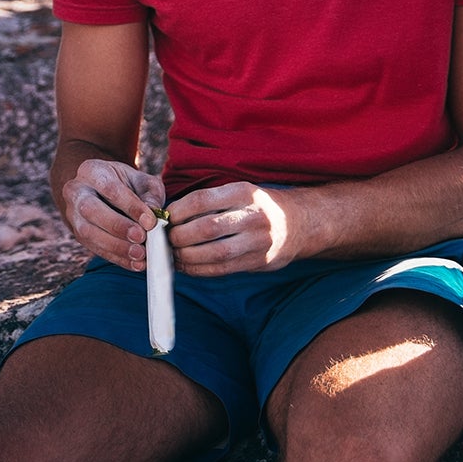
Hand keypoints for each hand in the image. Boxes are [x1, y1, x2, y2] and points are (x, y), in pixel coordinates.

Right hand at [58, 159, 165, 269]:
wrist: (103, 191)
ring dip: (115, 246)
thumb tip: (155, 216)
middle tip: (141, 238)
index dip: (130, 205)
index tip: (150, 221)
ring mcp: (73, 215)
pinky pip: (94, 248)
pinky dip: (116, 258)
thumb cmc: (127, 184)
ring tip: (140, 254)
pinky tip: (135, 263)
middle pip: (90, 209)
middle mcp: (76, 191)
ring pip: (87, 232)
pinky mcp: (78, 235)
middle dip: (117, 226)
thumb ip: (150, 195)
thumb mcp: (142, 181)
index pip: (109, 188)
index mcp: (91, 171)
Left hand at [168, 182, 297, 274]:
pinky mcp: (259, 261)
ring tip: (173, 254)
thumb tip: (169, 215)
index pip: (201, 200)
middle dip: (179, 236)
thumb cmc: (256, 206)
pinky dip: (199, 270)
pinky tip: (187, 266)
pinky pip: (223, 269)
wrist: (297, 223)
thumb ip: (210, 201)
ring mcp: (258, 241)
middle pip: (206, 228)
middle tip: (166, 239)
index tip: (166, 218)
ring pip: (214, 253)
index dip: (178, 211)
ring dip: (187, 256)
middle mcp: (252, 216)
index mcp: (243, 192)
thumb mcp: (239, 191)